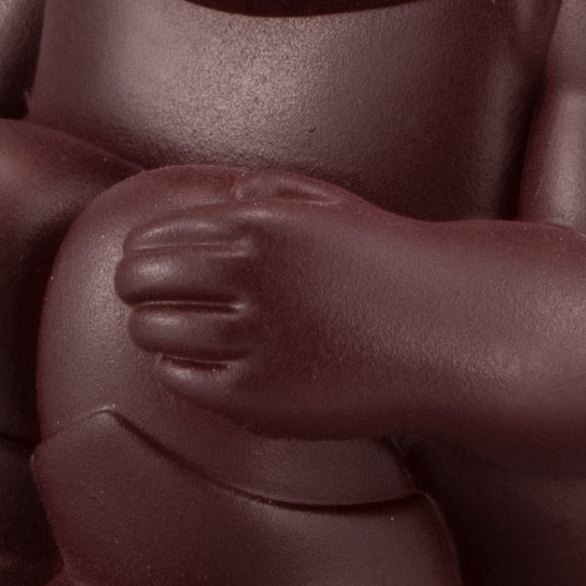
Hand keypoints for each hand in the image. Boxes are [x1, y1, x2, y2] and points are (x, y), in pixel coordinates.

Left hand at [113, 170, 422, 437]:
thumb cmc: (391, 267)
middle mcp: (250, 274)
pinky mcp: (258, 397)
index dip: (143, 251)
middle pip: (137, 280)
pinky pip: (181, 379)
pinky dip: (177, 370)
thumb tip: (229, 190)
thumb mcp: (337, 207)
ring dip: (152, 329)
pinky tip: (196, 364)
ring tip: (170, 331)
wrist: (450, 333)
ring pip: (150, 331)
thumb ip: (278, 189)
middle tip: (145, 298)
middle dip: (135, 288)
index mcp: (259, 222)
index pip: (154, 235)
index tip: (149, 263)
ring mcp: (253, 337)